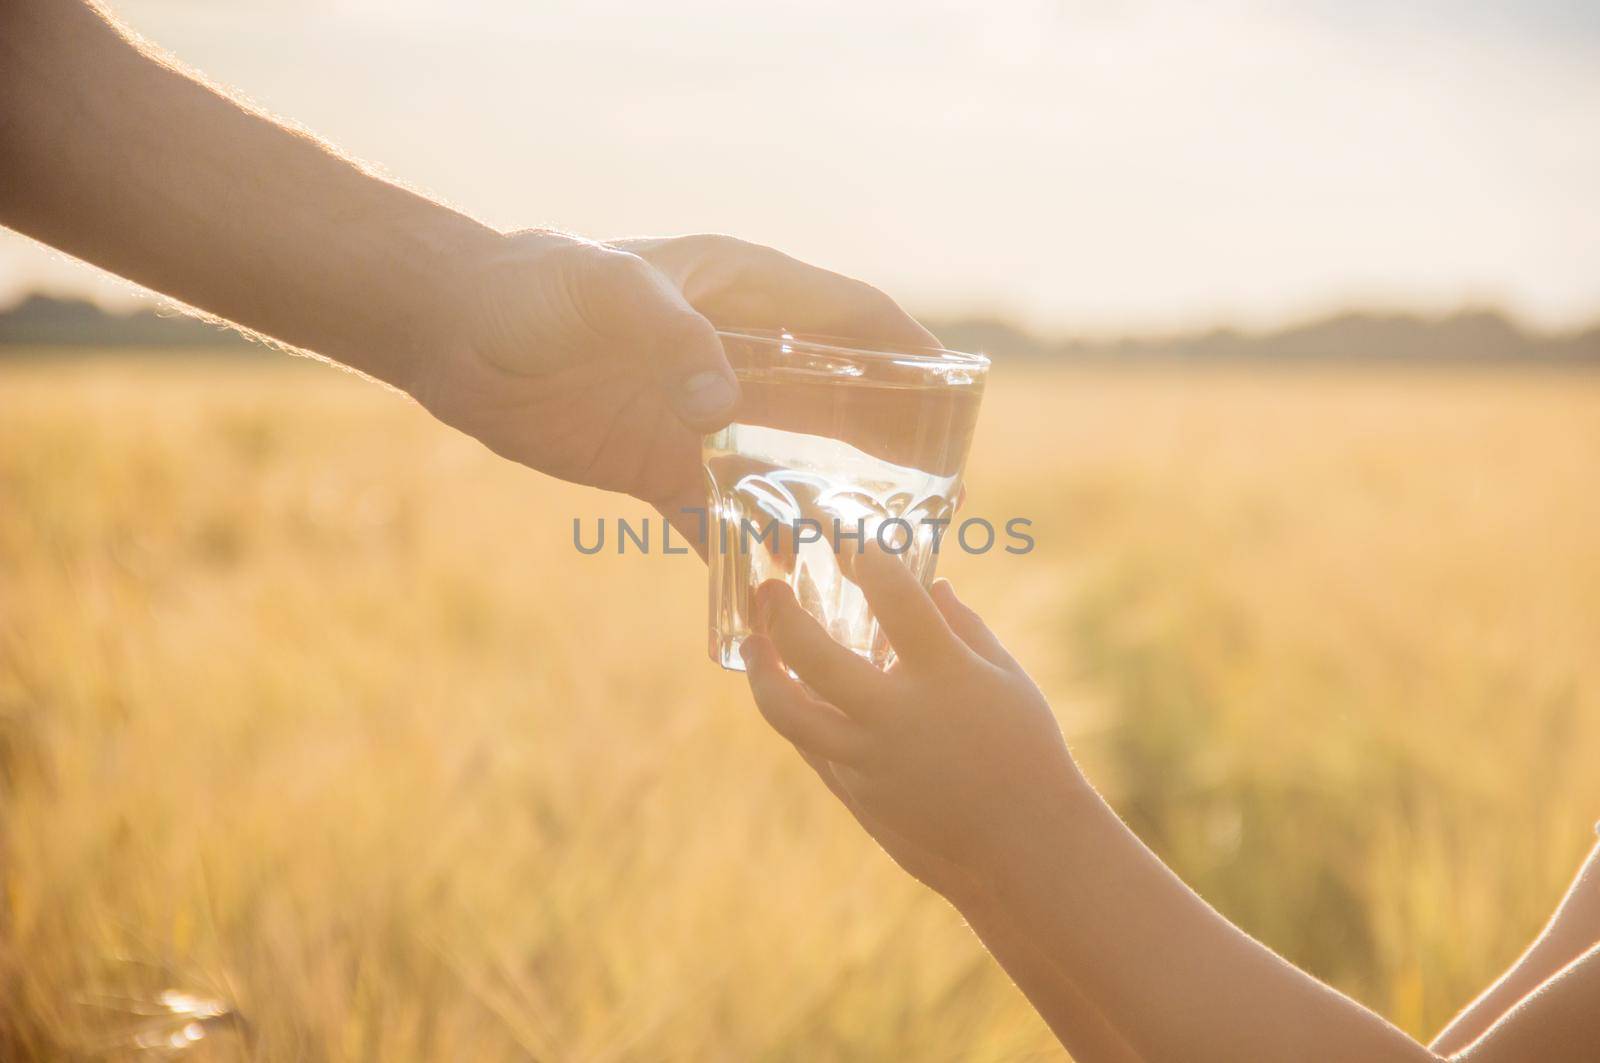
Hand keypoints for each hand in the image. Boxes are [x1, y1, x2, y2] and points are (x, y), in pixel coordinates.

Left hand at [409, 230, 934, 544]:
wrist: (451, 334)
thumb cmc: (532, 288)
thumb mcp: (605, 292)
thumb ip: (670, 336)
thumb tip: (725, 407)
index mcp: (740, 292)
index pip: (849, 314)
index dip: (909, 348)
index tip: (959, 396)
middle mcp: (734, 354)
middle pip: (838, 396)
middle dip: (892, 440)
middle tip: (947, 493)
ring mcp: (699, 414)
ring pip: (788, 461)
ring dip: (831, 501)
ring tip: (882, 551)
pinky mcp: (657, 464)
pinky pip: (719, 511)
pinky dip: (748, 545)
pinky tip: (780, 584)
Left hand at [741, 550, 1087, 890]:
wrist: (1024, 848)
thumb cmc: (1027, 753)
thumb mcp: (1008, 680)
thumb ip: (964, 628)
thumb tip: (933, 585)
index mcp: (947, 676)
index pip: (895, 598)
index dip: (867, 558)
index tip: (849, 538)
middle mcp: (898, 716)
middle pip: (814, 653)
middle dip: (783, 612)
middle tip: (770, 588)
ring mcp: (870, 760)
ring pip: (787, 711)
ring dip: (761, 671)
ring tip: (753, 644)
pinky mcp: (856, 794)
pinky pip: (809, 745)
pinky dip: (795, 713)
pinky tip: (788, 690)